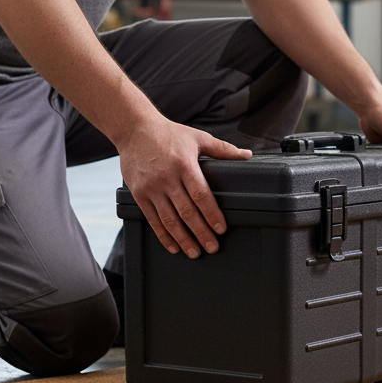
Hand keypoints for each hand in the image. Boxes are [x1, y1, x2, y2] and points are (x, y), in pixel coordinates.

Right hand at [117, 114, 251, 257]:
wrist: (134, 129)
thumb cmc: (169, 134)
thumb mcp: (198, 138)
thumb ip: (223, 150)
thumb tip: (247, 156)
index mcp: (184, 165)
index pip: (201, 195)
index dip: (211, 214)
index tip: (221, 228)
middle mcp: (167, 178)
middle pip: (187, 211)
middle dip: (201, 232)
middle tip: (212, 247)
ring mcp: (151, 188)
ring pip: (169, 220)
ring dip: (183, 239)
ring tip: (195, 253)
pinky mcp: (139, 194)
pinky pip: (152, 219)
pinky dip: (163, 236)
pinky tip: (173, 247)